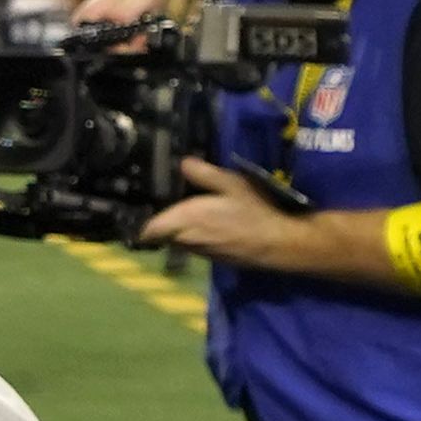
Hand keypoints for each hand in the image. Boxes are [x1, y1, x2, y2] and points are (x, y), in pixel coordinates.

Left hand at [134, 156, 300, 268]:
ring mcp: (199, 252)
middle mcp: (186, 240)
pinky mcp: (213, 258)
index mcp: (185, 221)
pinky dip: (195, 235)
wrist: (281, 245)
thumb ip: (204, 174)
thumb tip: (182, 163)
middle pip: (161, 234)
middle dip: (160, 220)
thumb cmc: (255, 211)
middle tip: (164, 201)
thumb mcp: (232, 184)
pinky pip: (194, 245)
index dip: (139, 221)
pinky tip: (209, 223)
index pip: (147, 230)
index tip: (139, 207)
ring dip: (178, 228)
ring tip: (186, 210)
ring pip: (177, 240)